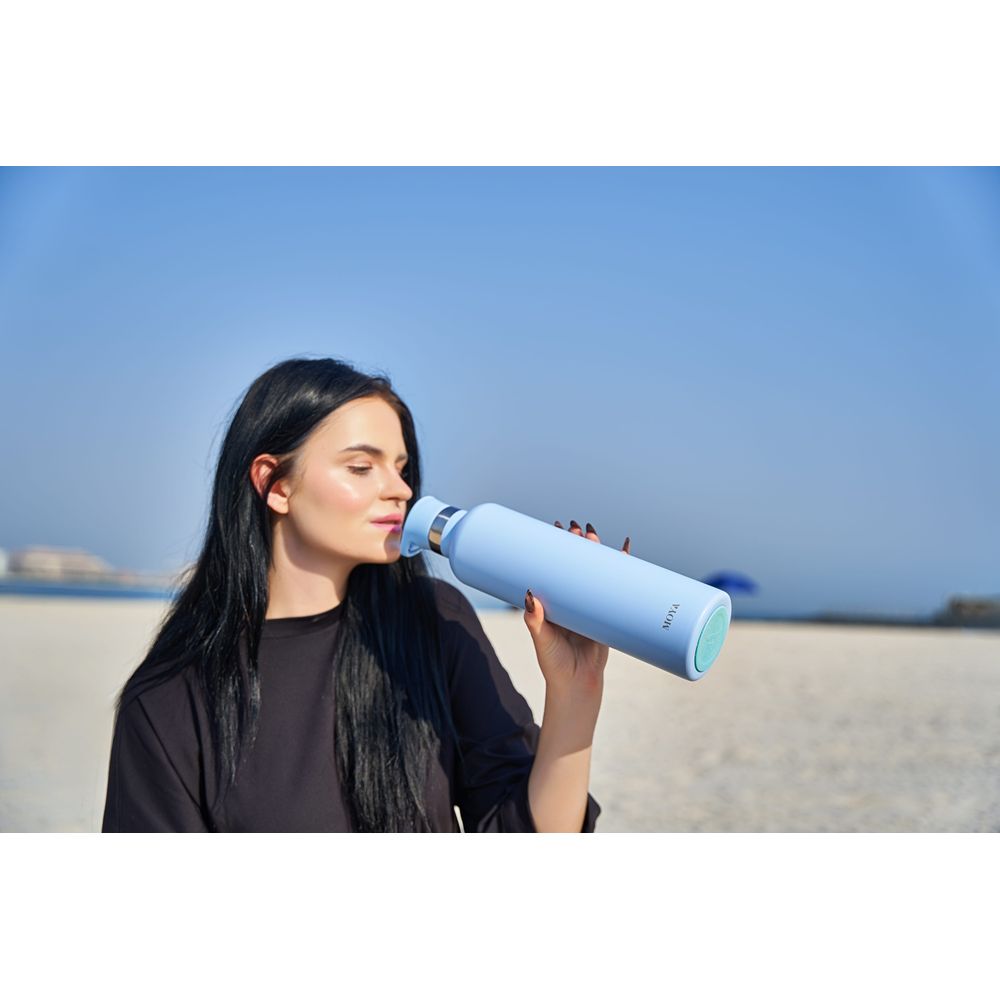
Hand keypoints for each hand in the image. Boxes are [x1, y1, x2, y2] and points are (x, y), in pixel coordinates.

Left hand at [523, 520, 631, 700]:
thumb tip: (528, 594)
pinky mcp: (608, 617)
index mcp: (554, 601)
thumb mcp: (542, 640)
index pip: (556, 566)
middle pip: (578, 564)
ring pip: (598, 573)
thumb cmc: (554, 665)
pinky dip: (624, 573)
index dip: (558, 546)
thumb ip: (535, 620)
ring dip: (600, 554)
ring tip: (597, 537)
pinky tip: (626, 556)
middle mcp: (572, 600)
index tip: (559, 528)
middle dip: (580, 544)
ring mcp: (591, 607)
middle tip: (580, 529)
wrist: (578, 687)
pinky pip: (616, 591)